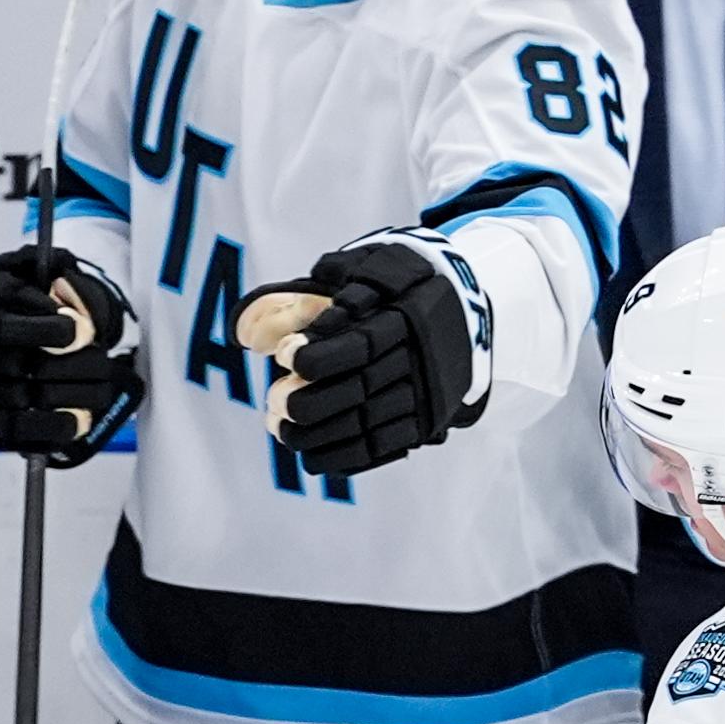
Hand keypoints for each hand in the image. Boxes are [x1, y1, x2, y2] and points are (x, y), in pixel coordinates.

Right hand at [0, 246, 137, 459]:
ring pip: (18, 399)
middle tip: (100, 362)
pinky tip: (78, 419)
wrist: (45, 343)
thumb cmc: (45, 303)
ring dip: (68, 395)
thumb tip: (61, 278)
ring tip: (98, 387)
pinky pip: (13, 432)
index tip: (79, 330)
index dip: (40, 330)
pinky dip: (51, 427)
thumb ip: (54, 267)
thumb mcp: (45, 272)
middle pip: (13, 365)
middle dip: (67, 365)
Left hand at [255, 231, 489, 476]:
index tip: (285, 355)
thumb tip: (255, 325)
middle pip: (362, 388)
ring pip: (370, 423)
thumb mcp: (372, 266)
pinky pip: (384, 448)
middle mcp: (422, 360)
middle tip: (274, 399)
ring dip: (318, 434)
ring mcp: (426, 395)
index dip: (320, 356)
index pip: (361, 344)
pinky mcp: (426, 421)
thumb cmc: (400, 283)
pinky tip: (309, 455)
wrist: (469, 310)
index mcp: (408, 315)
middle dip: (312, 400)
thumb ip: (323, 285)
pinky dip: (343, 456)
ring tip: (280, 427)